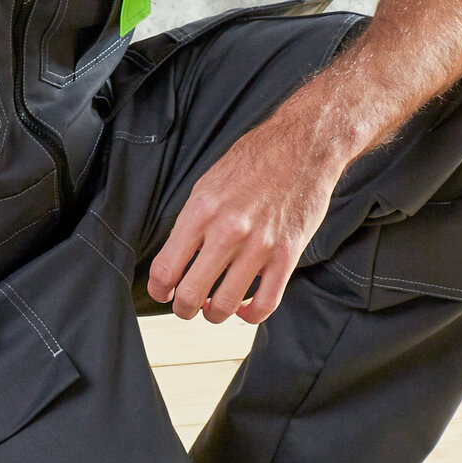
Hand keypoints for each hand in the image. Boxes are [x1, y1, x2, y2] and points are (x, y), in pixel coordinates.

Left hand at [146, 116, 343, 324]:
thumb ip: (191, 224)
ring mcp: (259, 246)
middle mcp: (227, 231)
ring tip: (212, 307)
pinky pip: (264, 304)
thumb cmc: (253, 163)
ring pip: (224, 306)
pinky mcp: (287, 256)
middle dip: (182, 308)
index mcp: (200, 211)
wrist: (303, 147)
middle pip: (189, 294)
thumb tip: (176, 260)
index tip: (162, 292)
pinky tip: (243, 308)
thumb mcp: (208, 186)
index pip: (165, 268)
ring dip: (212, 315)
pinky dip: (248, 315)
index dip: (158, 290)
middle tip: (185, 306)